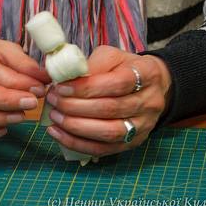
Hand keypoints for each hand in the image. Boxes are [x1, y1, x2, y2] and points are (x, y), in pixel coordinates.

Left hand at [45, 45, 171, 157]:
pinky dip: (79, 144)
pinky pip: (104, 149)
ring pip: (108, 132)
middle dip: (76, 106)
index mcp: (146, 74)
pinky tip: (59, 134)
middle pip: (111, 109)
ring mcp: (143, 126)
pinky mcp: (133, 143)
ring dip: (77, 127)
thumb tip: (64, 78)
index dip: (87, 87)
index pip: (117, 83)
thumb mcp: (112, 56)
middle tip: (53, 100)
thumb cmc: (125, 67)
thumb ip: (92, 65)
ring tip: (55, 117)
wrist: (152, 86)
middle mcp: (148, 102)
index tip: (61, 86)